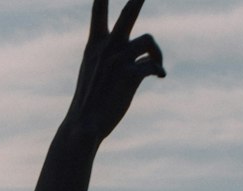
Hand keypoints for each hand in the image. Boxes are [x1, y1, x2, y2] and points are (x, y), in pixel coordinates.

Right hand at [68, 0, 165, 146]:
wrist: (83, 127)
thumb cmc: (89, 103)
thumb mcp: (92, 72)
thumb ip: (108, 56)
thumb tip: (133, 55)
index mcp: (94, 44)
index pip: (99, 10)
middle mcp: (107, 47)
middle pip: (129, 12)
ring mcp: (118, 60)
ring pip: (148, 40)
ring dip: (157, 51)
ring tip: (158, 65)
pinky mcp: (129, 76)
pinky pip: (152, 65)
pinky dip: (158, 69)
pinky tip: (160, 77)